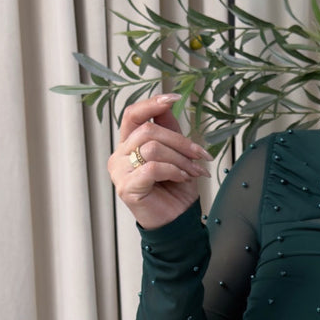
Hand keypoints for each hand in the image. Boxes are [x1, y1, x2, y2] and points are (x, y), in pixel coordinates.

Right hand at [107, 93, 212, 230]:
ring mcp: (119, 172)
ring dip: (180, 159)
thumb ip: (169, 130)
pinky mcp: (126, 188)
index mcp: (128, 144)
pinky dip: (173, 170)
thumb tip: (168, 104)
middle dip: (180, 141)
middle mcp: (119, 155)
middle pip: (148, 130)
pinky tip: (182, 179)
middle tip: (200, 155)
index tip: (174, 97)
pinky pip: (152, 168)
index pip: (133, 114)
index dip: (152, 103)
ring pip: (152, 148)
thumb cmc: (175, 190)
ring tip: (194, 172)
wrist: (177, 222)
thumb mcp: (177, 154)